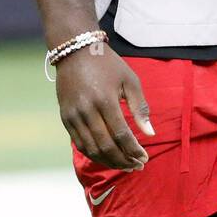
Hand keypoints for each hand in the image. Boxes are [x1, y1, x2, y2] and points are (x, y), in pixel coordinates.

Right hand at [56, 44, 153, 169]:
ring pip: (91, 149)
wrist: (75, 51)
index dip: (134, 150)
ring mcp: (73, 115)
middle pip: (106, 146)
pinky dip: (94, 154)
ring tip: (125, 165)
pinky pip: (79, 144)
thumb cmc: (108, 64)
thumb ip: (140, 108)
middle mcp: (87, 110)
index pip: (121, 135)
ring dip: (109, 161)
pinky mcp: (65, 118)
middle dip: (124, 160)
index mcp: (105, 100)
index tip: (145, 158)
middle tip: (137, 166)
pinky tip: (107, 157)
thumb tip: (150, 134)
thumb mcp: (130, 80)